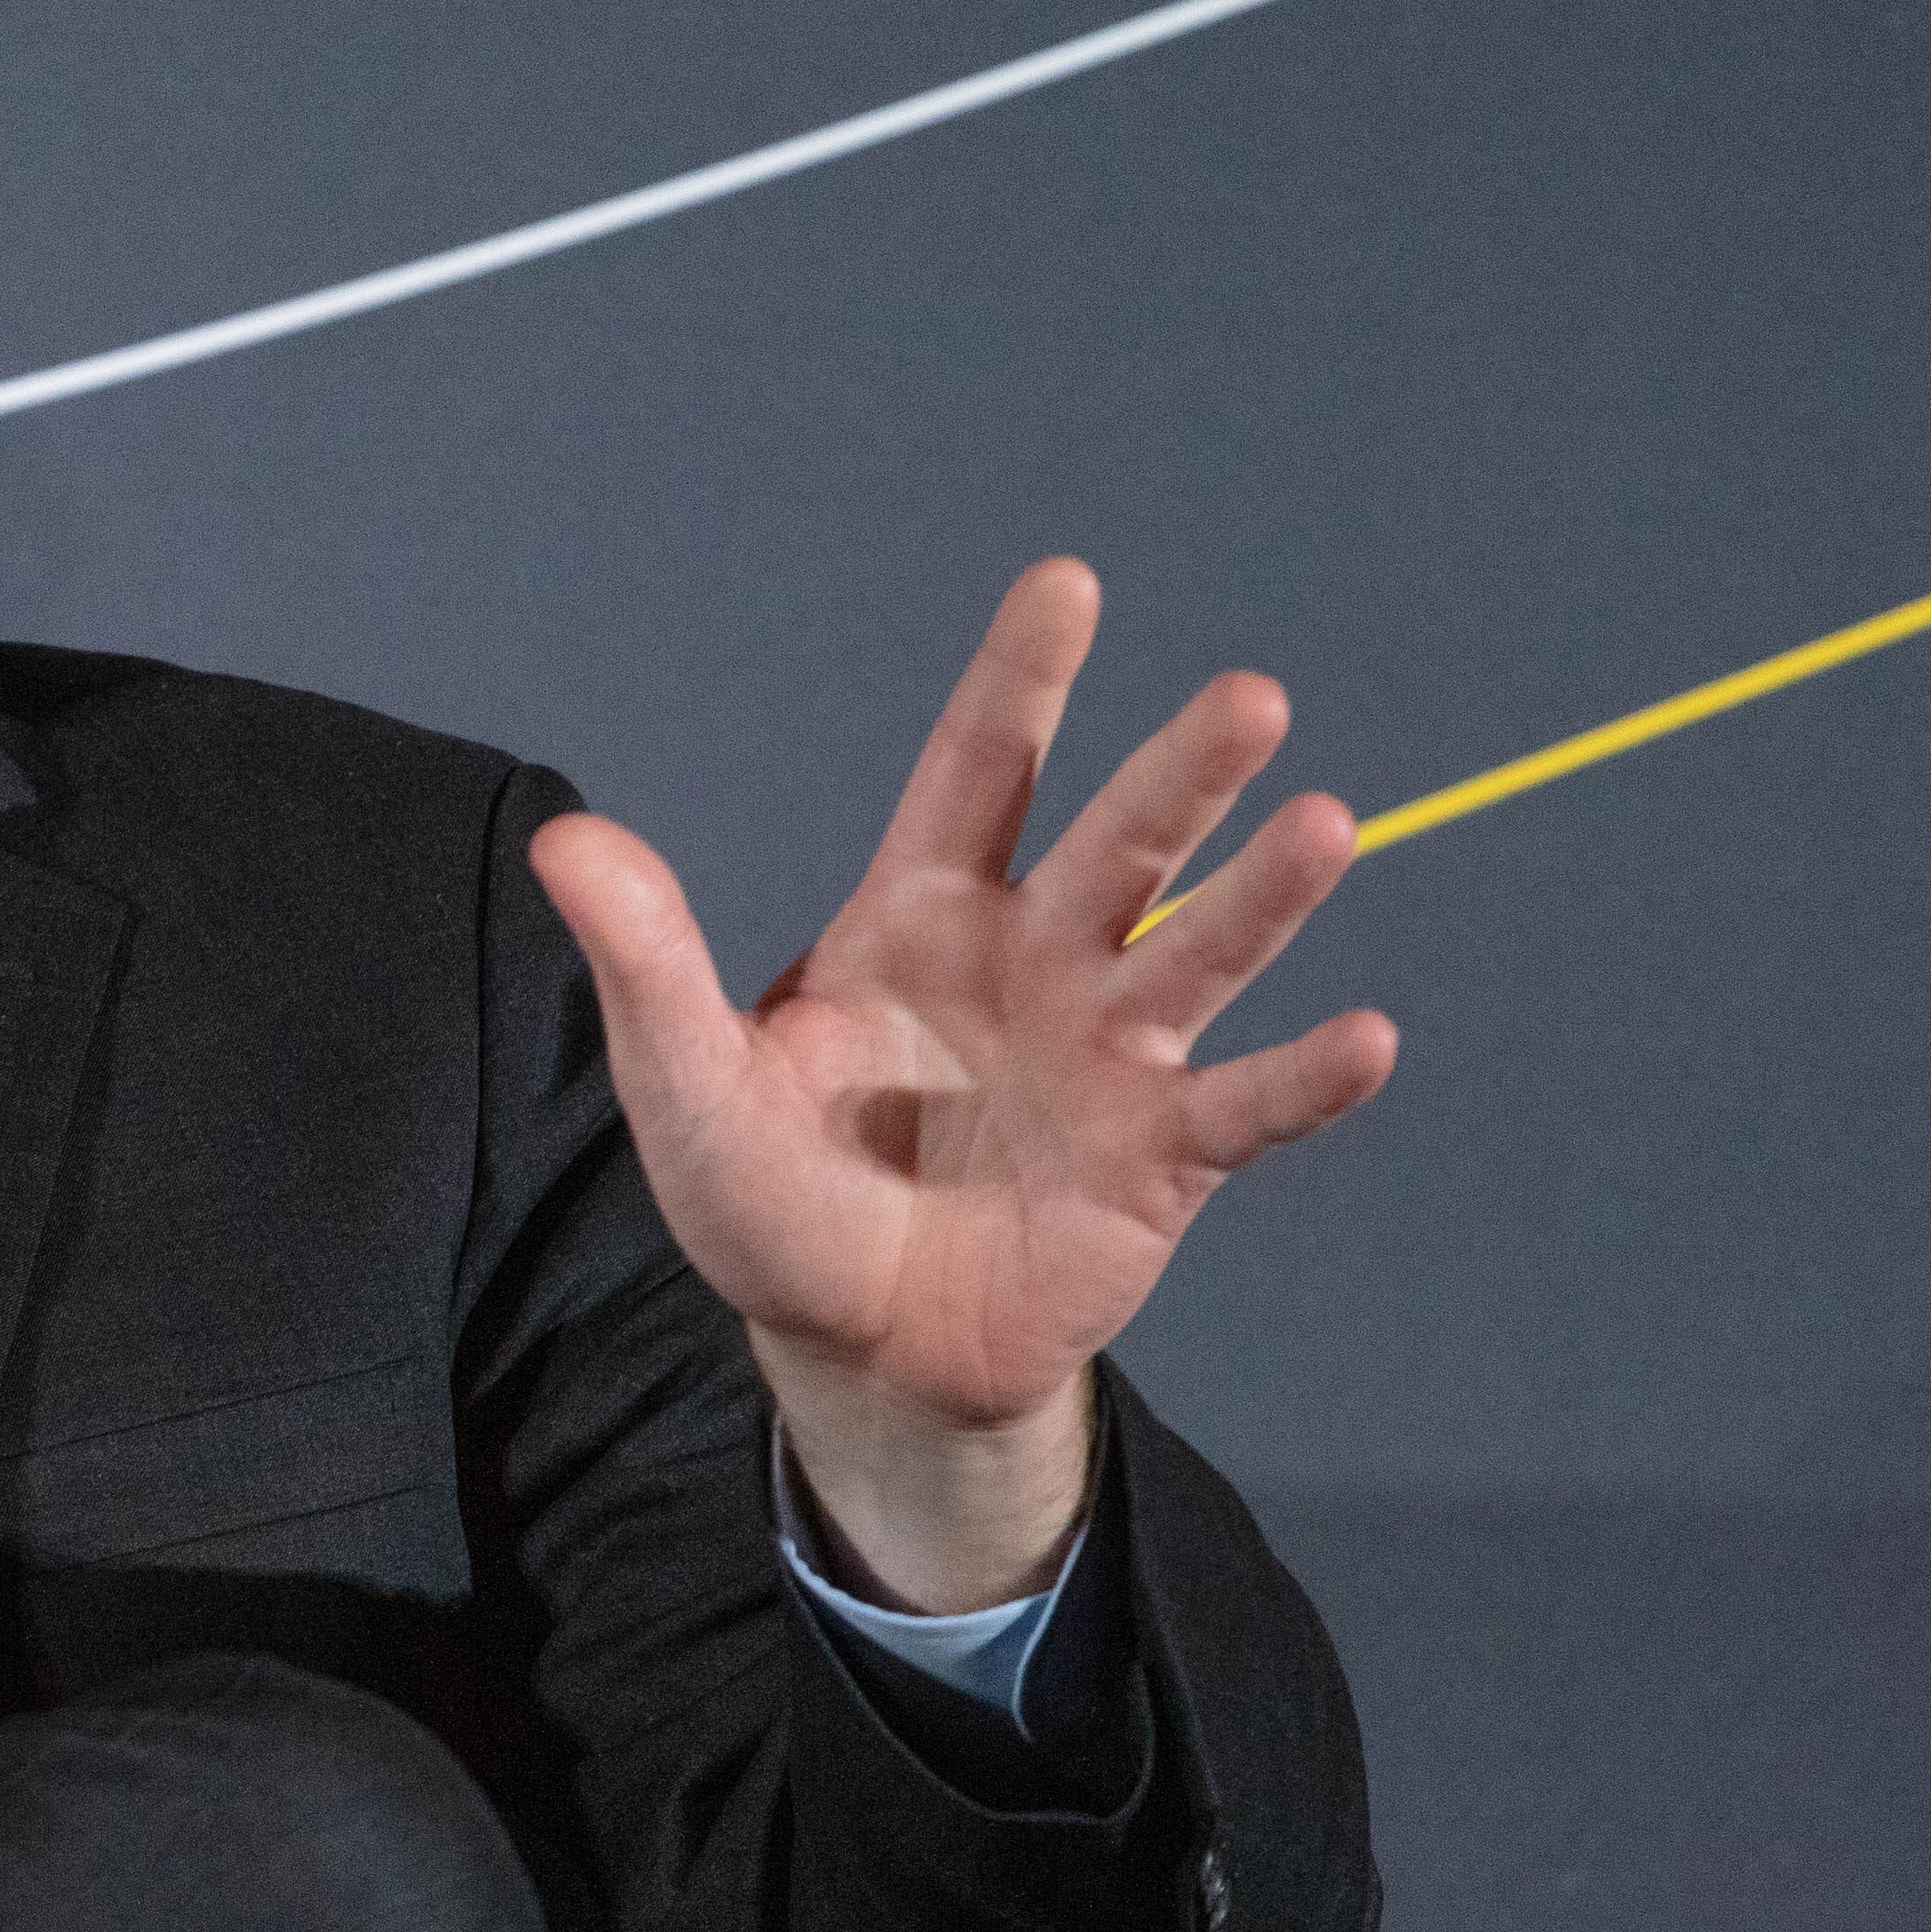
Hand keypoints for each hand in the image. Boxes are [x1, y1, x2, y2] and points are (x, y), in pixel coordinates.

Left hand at [528, 559, 1394, 1609]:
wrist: (857, 1349)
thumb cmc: (772, 1197)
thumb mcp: (684, 1081)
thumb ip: (645, 959)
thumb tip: (562, 840)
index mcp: (922, 916)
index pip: (976, 772)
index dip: (1018, 682)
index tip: (1068, 582)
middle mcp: (1036, 960)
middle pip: (1115, 846)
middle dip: (1180, 777)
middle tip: (1250, 698)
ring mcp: (1108, 1055)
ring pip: (1195, 955)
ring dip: (1261, 898)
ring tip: (1327, 824)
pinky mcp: (1161, 1160)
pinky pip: (1245, 1108)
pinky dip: (1307, 1077)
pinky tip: (1368, 1036)